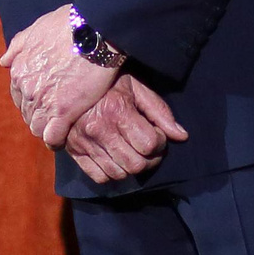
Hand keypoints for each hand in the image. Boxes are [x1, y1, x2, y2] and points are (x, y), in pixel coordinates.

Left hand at [1, 3, 118, 147]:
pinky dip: (56, 140)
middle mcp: (27, 87)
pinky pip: (52, 137)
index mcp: (19, 70)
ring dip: (47, 128)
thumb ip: (18, 45)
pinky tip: (63, 139)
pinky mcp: (63, 112)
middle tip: (55, 115)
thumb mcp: (37, 28)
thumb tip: (4, 61)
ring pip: (37, 127)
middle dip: (39, 115)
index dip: (32, 100)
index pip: (19, 95)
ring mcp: (43, 101)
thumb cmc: (68, 24)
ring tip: (61, 127)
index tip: (45, 101)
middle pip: (27, 112)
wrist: (94, 29)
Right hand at [64, 77, 190, 184]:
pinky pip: (99, 177)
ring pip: (119, 174)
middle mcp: (99, 129)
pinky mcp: (74, 151)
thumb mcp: (137, 88)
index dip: (160, 143)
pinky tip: (117, 158)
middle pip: (136, 164)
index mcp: (116, 110)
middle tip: (149, 147)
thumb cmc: (109, 82)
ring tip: (134, 152)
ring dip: (132, 167)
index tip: (157, 134)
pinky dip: (112, 173)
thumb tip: (181, 136)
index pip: (149, 144)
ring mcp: (84, 142)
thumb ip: (160, 112)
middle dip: (150, 159)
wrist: (72, 78)